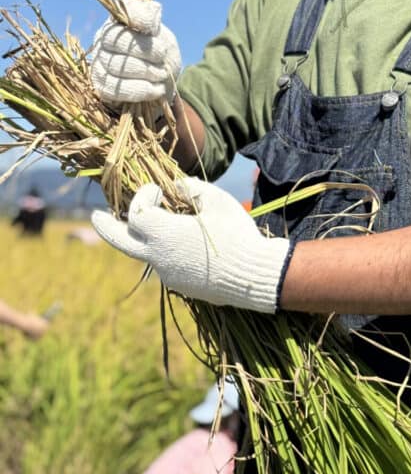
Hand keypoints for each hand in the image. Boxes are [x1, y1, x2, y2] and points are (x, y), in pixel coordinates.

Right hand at [90, 0, 181, 104]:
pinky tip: (156, 88)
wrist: (160, 82)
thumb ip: (152, 19)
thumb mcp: (160, 34)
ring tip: (161, 74)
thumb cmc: (159, 53)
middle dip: (146, 51)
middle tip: (162, 58)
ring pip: (117, 67)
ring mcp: (98, 63)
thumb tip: (150, 11)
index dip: (139, 17)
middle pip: (118, 41)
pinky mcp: (101, 86)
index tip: (154, 30)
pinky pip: (117, 89)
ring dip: (147, 72)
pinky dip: (141, 89)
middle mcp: (102, 39)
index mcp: (117, 21)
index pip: (124, 11)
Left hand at [91, 178, 290, 313]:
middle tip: (94, 216)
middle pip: (121, 241)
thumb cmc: (236, 233)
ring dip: (142, 237)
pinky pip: (164, 264)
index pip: (136, 212)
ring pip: (144, 253)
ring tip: (150, 223)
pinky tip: (180, 242)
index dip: (143, 196)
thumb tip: (175, 187)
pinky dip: (163, 250)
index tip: (157, 189)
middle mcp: (159, 257)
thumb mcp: (216, 201)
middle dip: (105, 226)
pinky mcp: (180, 286)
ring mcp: (168, 275)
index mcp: (164, 234)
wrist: (254, 276)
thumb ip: (191, 189)